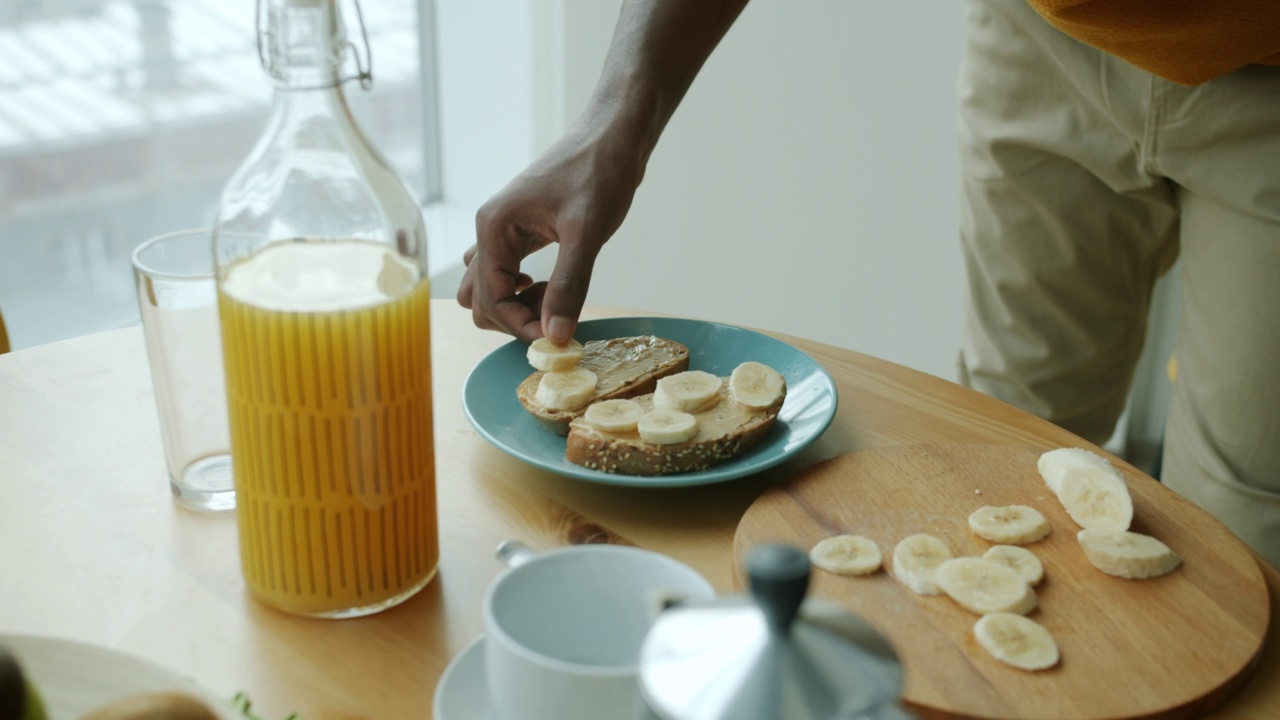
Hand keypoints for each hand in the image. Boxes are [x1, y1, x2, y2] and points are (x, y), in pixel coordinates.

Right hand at [458, 125, 643, 343]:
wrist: (614, 136)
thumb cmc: (599, 172)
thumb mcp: (587, 232)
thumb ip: (568, 285)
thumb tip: (554, 335)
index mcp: (494, 227)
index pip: (489, 299)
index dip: (520, 326)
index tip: (557, 337)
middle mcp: (490, 230)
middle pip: (480, 299)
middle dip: (514, 319)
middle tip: (557, 319)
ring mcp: (503, 231)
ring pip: (489, 287)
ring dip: (515, 307)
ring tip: (555, 302)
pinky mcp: (521, 232)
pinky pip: (505, 273)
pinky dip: (522, 291)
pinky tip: (551, 288)